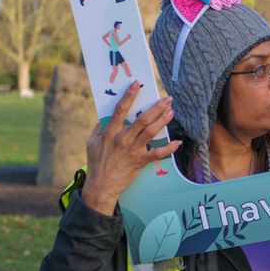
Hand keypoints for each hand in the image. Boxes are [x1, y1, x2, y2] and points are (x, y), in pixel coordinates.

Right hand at [81, 82, 179, 214]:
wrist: (101, 187)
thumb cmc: (96, 164)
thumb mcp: (91, 143)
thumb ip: (99, 128)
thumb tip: (105, 117)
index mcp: (110, 132)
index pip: (120, 110)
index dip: (129, 96)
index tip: (137, 84)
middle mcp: (122, 139)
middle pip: (142, 119)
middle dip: (156, 107)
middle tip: (167, 98)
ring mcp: (132, 150)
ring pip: (151, 132)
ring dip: (163, 121)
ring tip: (171, 112)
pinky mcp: (140, 161)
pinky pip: (157, 153)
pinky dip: (169, 148)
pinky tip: (177, 142)